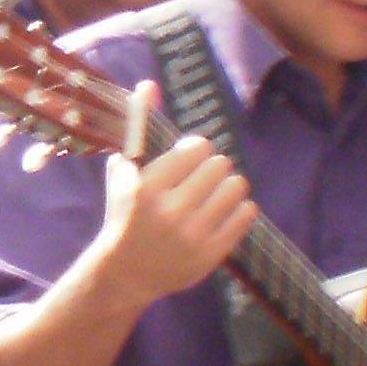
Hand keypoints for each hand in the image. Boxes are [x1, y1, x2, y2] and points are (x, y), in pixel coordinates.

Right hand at [87, 131, 254, 305]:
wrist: (125, 274)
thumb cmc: (125, 219)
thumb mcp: (120, 180)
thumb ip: (134, 139)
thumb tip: (149, 91)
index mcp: (147, 188)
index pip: (196, 148)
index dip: (196, 149)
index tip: (192, 157)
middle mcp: (170, 210)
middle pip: (219, 164)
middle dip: (213, 167)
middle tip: (205, 178)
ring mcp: (192, 234)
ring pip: (236, 187)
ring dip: (229, 186)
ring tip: (218, 193)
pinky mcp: (210, 254)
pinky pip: (245, 215)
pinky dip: (240, 209)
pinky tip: (227, 211)